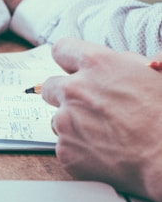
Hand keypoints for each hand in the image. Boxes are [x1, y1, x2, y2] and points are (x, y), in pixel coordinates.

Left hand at [41, 37, 161, 201]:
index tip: (72, 67)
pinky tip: (104, 151)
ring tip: (104, 132)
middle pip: (51, 86)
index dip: (69, 59)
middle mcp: (74, 90)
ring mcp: (65, 122)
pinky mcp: (65, 150)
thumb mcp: (155, 73)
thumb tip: (121, 60)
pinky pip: (65, 145)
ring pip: (57, 118)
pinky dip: (79, 149)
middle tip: (89, 105)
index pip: (62, 49)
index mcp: (97, 64)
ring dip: (74, 123)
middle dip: (66, 94)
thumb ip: (126, 62)